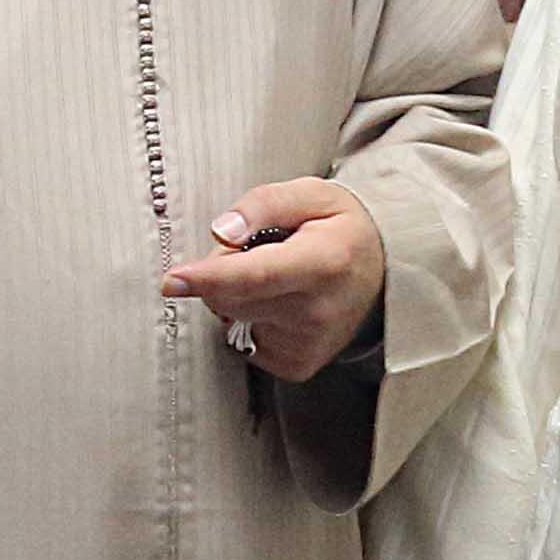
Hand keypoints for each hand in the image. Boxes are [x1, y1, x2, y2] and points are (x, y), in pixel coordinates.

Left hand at [160, 179, 386, 382]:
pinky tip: (281, 303)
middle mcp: (318, 310)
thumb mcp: (310, 194)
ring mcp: (309, 344)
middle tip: (252, 248)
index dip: (210, 278)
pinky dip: (250, 318)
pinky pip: (246, 340)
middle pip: (233, 296)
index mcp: (324, 262)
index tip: (173, 280)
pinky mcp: (299, 365)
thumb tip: (221, 232)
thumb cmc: (340, 227)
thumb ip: (263, 204)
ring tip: (277, 275)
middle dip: (221, 270)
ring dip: (236, 294)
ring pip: (235, 317)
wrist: (386, 272)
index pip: (256, 275)